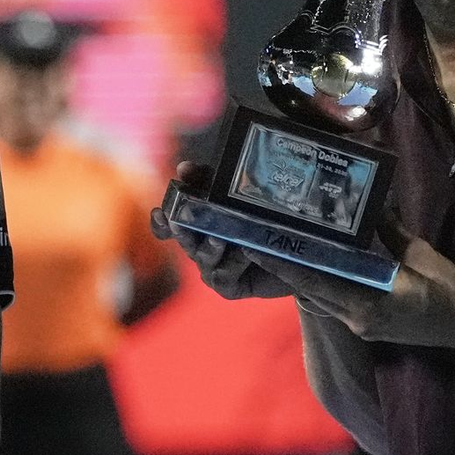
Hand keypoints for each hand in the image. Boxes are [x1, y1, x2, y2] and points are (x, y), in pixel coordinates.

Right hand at [150, 161, 292, 299]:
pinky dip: (233, 263)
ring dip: (211, 248)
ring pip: (202, 259)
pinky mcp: (229, 286)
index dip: (160, 222)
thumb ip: (209, 180)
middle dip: (181, 231)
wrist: (296, 251)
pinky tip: (247, 251)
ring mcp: (212, 268)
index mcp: (197, 225)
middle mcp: (200, 247)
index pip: (168, 226)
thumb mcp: (235, 192)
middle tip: (179, 222)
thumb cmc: (262, 216)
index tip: (159, 212)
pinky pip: (222, 277)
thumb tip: (184, 168)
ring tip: (222, 237)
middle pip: (184, 241)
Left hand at [246, 212, 454, 348]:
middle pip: (308, 292)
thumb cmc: (446, 291)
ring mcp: (359, 325)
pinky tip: (316, 267)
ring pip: (318, 300)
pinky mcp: (365, 327)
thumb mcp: (419, 254)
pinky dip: (320, 286)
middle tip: (260, 243)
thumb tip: (373, 204)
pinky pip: (333, 305)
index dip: (284, 266)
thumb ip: (390, 231)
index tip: (258, 248)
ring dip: (301, 279)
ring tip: (282, 251)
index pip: (314, 283)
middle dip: (284, 269)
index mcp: (366, 303)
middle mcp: (355, 318)